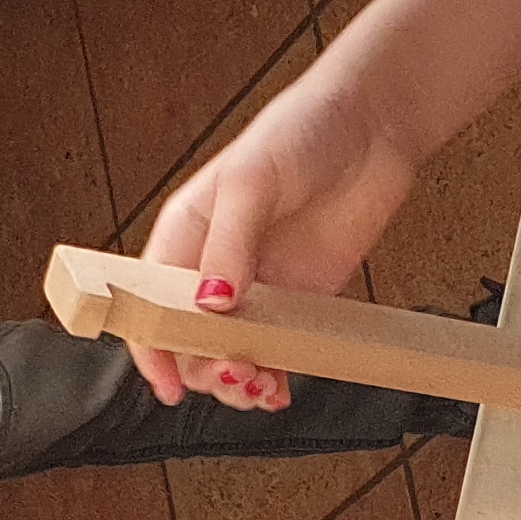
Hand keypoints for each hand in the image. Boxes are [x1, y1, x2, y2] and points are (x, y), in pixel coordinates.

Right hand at [129, 70, 422, 413]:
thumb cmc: (302, 132)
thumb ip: (229, 244)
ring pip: (228, 354)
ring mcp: (256, 287)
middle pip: (188, 340)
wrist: (372, 127)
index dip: (151, 347)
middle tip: (240, 372)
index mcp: (185, 233)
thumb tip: (210, 304)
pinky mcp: (299, 300)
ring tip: (262, 387)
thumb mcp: (252, 181)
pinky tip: (280, 392)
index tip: (168, 384)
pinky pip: (276, 352)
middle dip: (205, 368)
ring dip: (238, 381)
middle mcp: (213, 266)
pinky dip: (274, 378)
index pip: (148, 302)